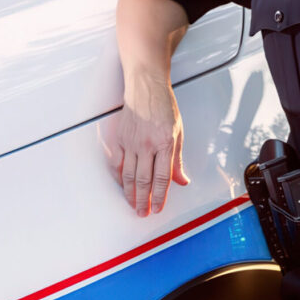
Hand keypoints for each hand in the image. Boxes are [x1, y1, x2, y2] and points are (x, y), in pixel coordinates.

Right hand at [105, 73, 189, 216]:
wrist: (146, 86)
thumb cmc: (163, 105)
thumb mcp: (179, 131)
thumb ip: (178, 159)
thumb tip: (182, 180)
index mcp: (165, 142)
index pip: (162, 177)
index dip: (160, 196)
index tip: (158, 207)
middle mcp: (147, 144)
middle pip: (144, 180)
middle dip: (144, 200)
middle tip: (144, 213)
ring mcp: (131, 142)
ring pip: (129, 175)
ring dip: (131, 194)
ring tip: (134, 205)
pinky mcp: (119, 139)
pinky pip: (117, 164)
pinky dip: (119, 178)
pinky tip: (122, 186)